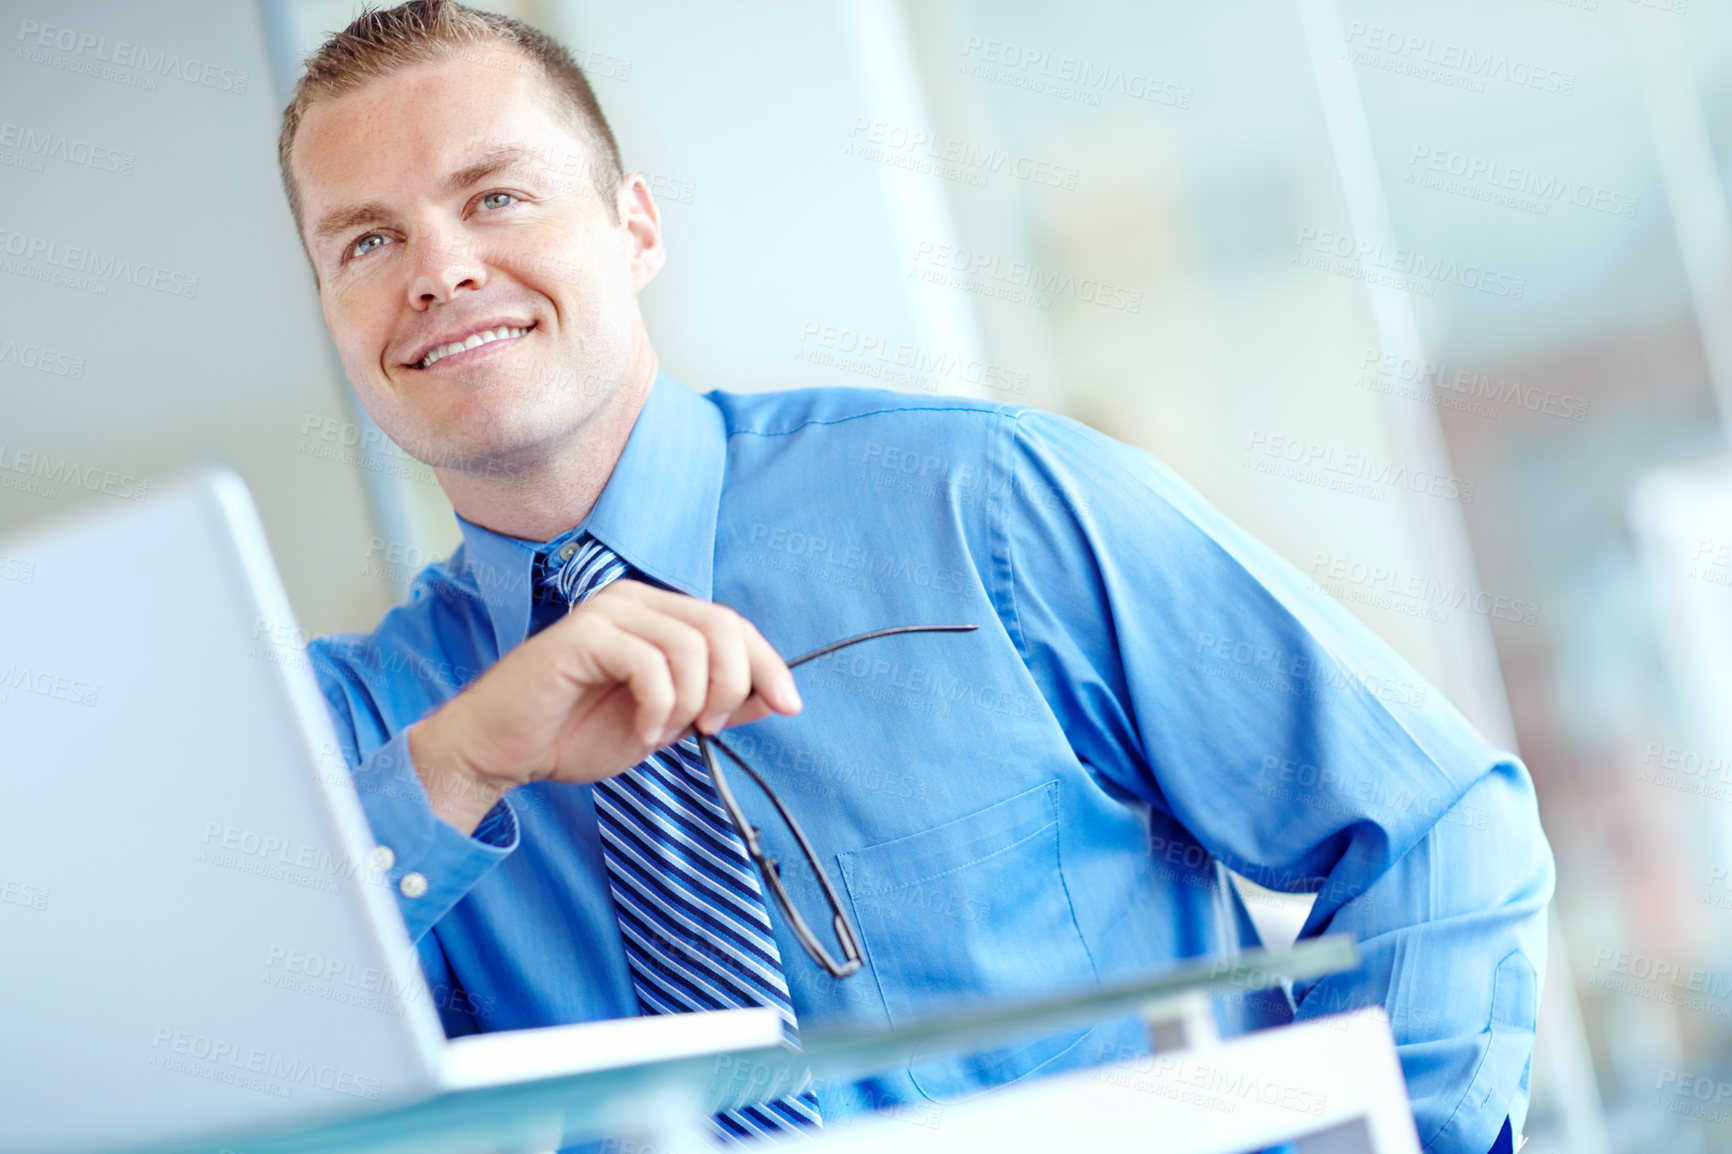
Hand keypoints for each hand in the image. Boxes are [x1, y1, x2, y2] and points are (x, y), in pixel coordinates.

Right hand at [407, 581, 801, 832]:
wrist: (502, 751)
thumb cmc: (574, 732)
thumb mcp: (666, 722)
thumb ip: (716, 704)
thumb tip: (776, 696)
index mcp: (657, 615)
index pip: (733, 624)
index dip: (769, 664)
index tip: (789, 706)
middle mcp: (635, 601)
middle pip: (723, 627)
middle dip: (735, 684)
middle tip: (711, 726)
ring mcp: (608, 612)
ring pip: (692, 646)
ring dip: (691, 702)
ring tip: (664, 731)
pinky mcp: (584, 634)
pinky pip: (651, 663)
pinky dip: (659, 706)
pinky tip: (642, 729)